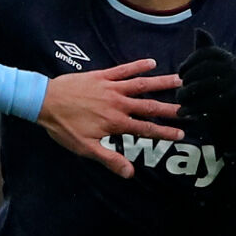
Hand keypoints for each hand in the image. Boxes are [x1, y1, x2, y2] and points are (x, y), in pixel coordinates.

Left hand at [37, 58, 183, 178]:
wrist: (44, 101)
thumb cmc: (63, 127)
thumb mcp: (85, 148)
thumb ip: (109, 159)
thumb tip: (130, 173)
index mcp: (116, 123)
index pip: (146, 129)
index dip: (165, 132)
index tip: (181, 133)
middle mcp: (118, 104)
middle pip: (150, 107)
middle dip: (171, 109)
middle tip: (190, 108)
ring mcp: (111, 88)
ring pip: (142, 85)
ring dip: (162, 83)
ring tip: (181, 80)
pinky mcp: (102, 76)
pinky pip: (123, 70)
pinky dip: (138, 65)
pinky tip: (151, 62)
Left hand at [175, 29, 235, 153]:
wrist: (230, 119)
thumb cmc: (215, 88)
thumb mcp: (211, 68)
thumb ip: (204, 50)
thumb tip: (198, 29)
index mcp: (229, 59)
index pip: (205, 53)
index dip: (188, 63)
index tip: (180, 73)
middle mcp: (235, 70)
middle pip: (201, 71)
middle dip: (186, 81)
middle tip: (180, 89)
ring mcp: (233, 87)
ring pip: (200, 88)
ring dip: (185, 95)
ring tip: (179, 100)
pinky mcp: (229, 105)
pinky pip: (203, 105)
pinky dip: (189, 109)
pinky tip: (182, 112)